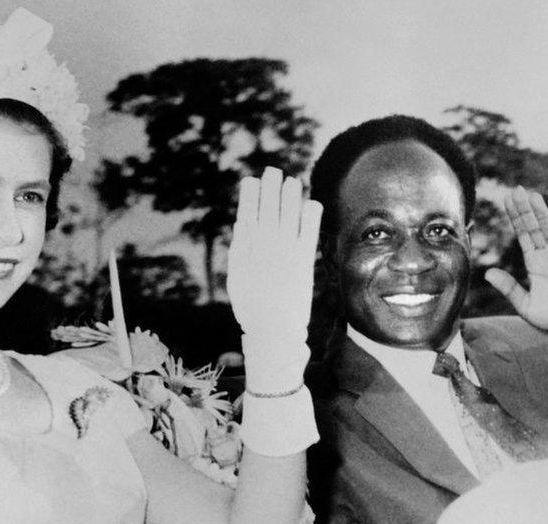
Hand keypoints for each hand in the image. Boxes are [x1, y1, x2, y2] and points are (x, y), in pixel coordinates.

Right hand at [226, 167, 321, 392]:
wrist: (273, 328)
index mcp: (246, 248)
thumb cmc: (252, 305)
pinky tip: (311, 203)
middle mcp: (266, 245)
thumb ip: (240, 248)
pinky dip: (309, 215)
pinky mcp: (304, 259)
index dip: (250, 195)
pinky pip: (309, 230)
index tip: (252, 180)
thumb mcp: (237, 276)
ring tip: (292, 181)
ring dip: (290, 195)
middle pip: (269, 208)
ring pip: (288, 214)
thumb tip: (242, 224)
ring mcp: (286, 250)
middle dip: (270, 187)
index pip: (247, 213)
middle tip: (273, 171)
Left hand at [485, 186, 547, 339]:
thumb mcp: (527, 306)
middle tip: (517, 189)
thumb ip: (510, 289)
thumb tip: (488, 273)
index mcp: (535, 263)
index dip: (515, 218)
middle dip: (526, 210)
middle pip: (535, 229)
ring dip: (542, 215)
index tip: (506, 200)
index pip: (523, 235)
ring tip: (534, 197)